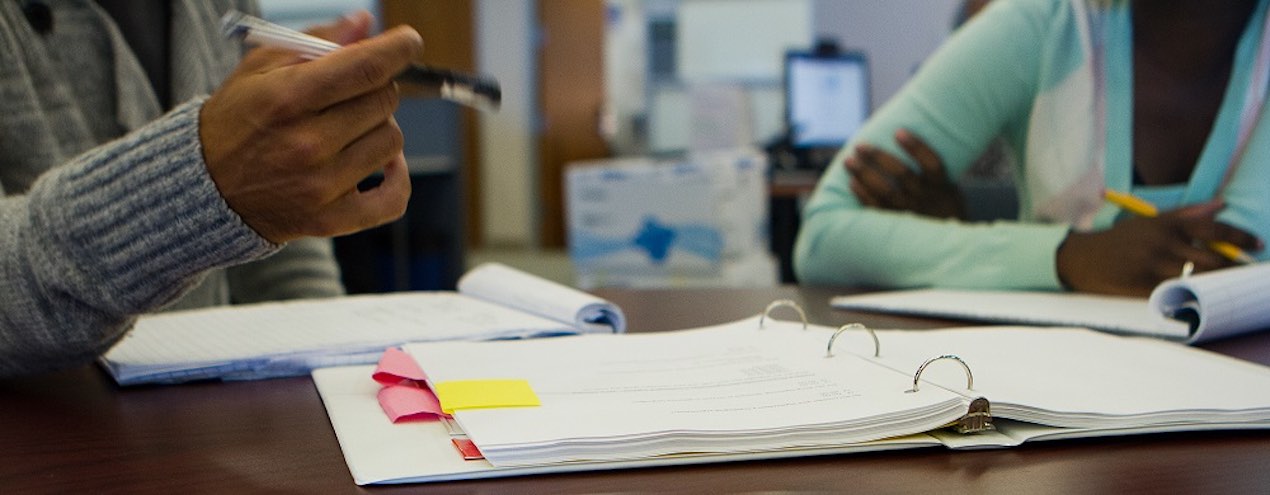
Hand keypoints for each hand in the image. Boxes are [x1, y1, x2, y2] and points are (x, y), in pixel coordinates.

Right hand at [199, 18, 422, 242]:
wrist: (206, 187)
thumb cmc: (238, 119)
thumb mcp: (261, 69)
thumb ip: (316, 41)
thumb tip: (365, 23)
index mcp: (287, 99)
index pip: (366, 68)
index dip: (397, 49)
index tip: (408, 41)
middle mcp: (307, 144)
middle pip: (383, 101)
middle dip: (375, 88)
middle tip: (353, 92)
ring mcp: (320, 186)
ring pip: (391, 141)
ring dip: (379, 128)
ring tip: (350, 128)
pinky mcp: (329, 220)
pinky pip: (393, 199)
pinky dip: (397, 178)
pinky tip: (385, 164)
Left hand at [845, 129, 965, 219]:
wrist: (946, 246)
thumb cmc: (946, 210)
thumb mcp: (950, 190)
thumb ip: (933, 173)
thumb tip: (906, 142)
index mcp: (942, 187)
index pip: (932, 163)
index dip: (916, 147)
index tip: (898, 132)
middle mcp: (926, 198)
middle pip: (902, 174)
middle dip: (878, 157)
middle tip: (860, 145)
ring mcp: (910, 212)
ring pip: (885, 191)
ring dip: (865, 174)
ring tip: (849, 161)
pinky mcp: (897, 224)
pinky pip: (877, 209)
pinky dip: (863, 196)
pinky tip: (852, 183)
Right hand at [1056, 201, 1261, 295]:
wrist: (1080, 257)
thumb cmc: (1119, 240)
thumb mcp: (1150, 221)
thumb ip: (1187, 213)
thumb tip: (1221, 205)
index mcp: (1166, 225)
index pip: (1213, 229)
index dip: (1240, 237)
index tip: (1257, 244)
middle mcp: (1161, 243)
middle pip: (1211, 258)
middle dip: (1234, 267)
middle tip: (1248, 275)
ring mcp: (1151, 266)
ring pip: (1197, 278)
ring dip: (1218, 285)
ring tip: (1230, 289)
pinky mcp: (1141, 286)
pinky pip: (1175, 294)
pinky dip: (1192, 298)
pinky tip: (1203, 302)